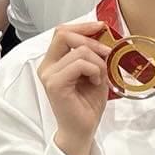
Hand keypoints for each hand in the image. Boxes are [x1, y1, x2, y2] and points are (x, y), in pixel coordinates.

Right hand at [39, 21, 111, 154]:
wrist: (83, 128)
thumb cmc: (88, 103)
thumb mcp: (96, 73)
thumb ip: (95, 56)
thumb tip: (105, 37)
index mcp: (54, 61)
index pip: (62, 32)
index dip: (83, 26)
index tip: (102, 26)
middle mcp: (47, 66)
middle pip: (64, 34)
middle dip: (91, 40)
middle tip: (107, 54)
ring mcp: (49, 74)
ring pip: (79, 51)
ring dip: (98, 62)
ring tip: (99, 78)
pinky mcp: (55, 84)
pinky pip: (80, 64)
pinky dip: (95, 70)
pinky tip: (95, 83)